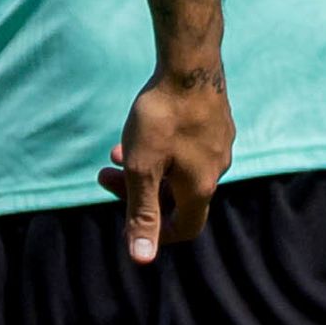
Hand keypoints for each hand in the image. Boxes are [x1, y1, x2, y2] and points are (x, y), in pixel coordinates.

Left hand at [99, 68, 231, 260]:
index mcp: (200, 188)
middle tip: (106, 175)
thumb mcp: (142, 170)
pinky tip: (142, 130)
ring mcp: (219, 144)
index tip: (129, 220)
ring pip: (179, 169)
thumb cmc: (161, 119)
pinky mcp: (217, 122)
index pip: (185, 228)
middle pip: (177, 197)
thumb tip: (142, 258)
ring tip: (116, 152)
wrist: (189, 65)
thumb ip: (142, 213)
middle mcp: (216, 169)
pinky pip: (188, 148)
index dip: (157, 233)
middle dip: (138, 192)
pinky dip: (162, 150)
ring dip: (146, 168)